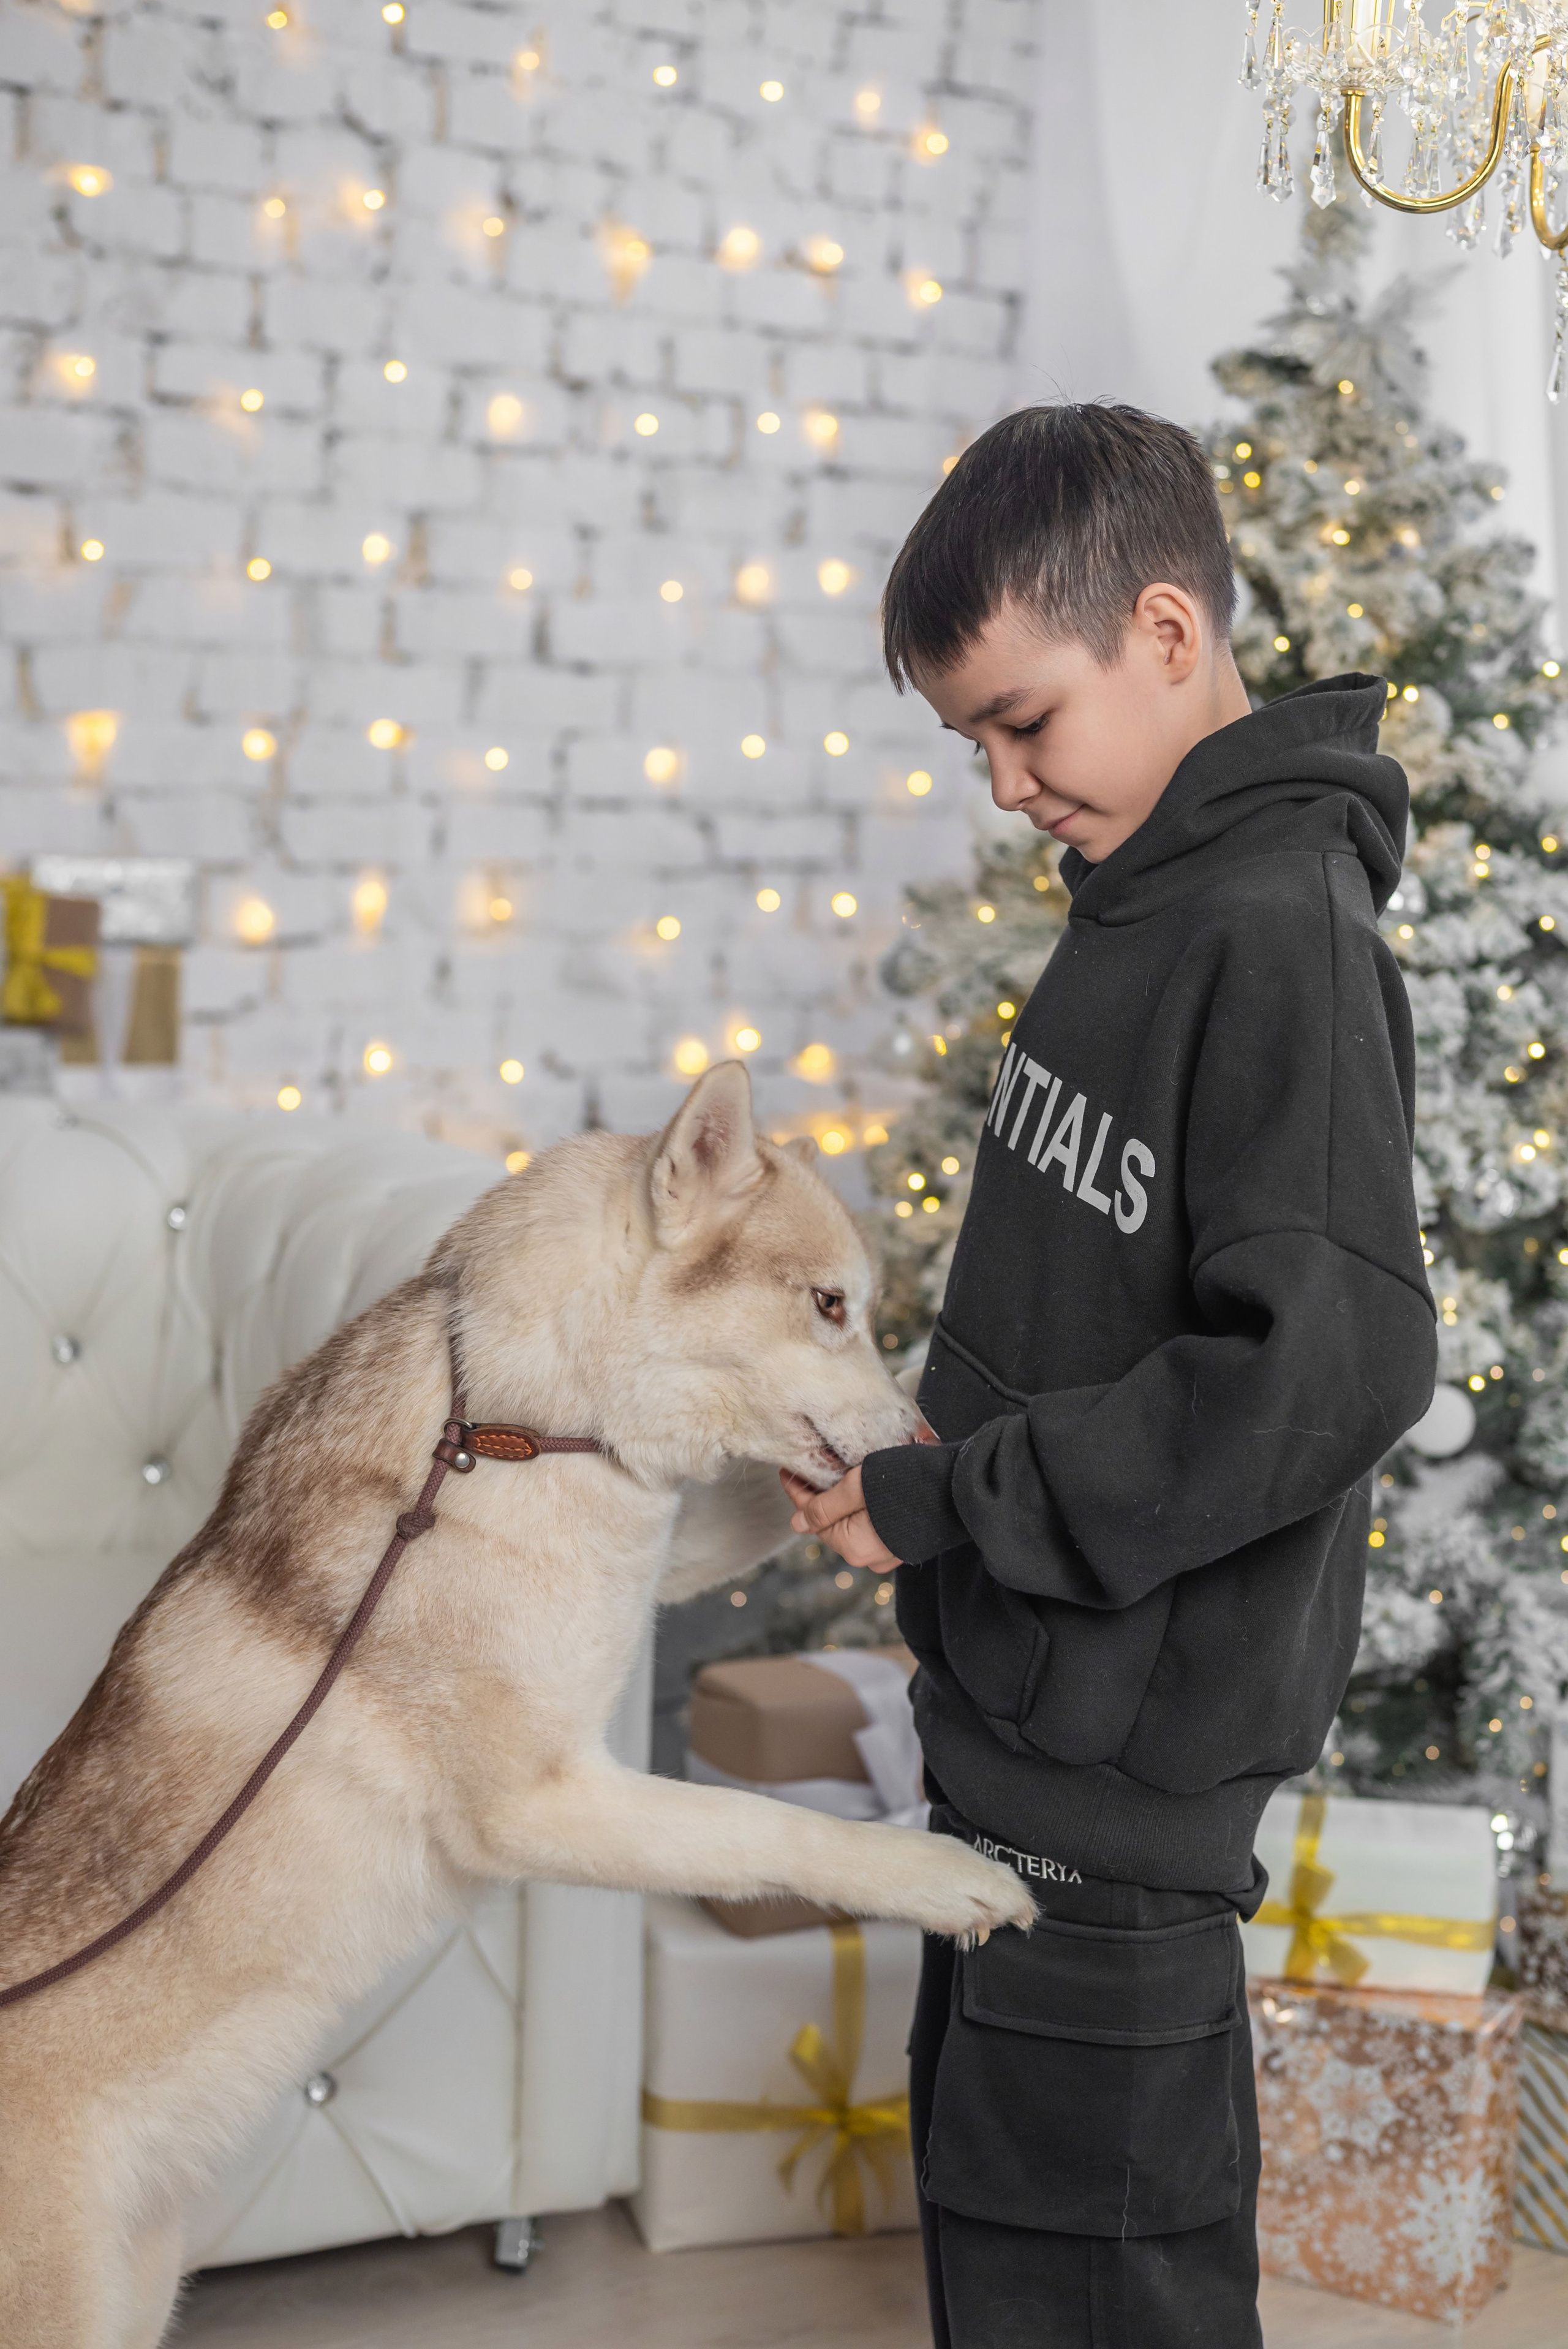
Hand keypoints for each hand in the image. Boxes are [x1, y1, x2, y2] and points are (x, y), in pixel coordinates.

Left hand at [779, 1464, 901, 1571]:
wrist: (959, 1487)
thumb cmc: (908, 1482)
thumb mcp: (857, 1487)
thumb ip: (825, 1507)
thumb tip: (797, 1525)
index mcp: (853, 1547)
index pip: (813, 1518)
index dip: (799, 1491)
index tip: (789, 1469)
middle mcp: (869, 1557)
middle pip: (833, 1523)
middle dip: (820, 1496)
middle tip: (810, 1466)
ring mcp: (889, 1553)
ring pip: (852, 1524)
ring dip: (841, 1501)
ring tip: (835, 1473)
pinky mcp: (904, 1542)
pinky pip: (872, 1527)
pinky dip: (862, 1508)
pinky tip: (863, 1488)